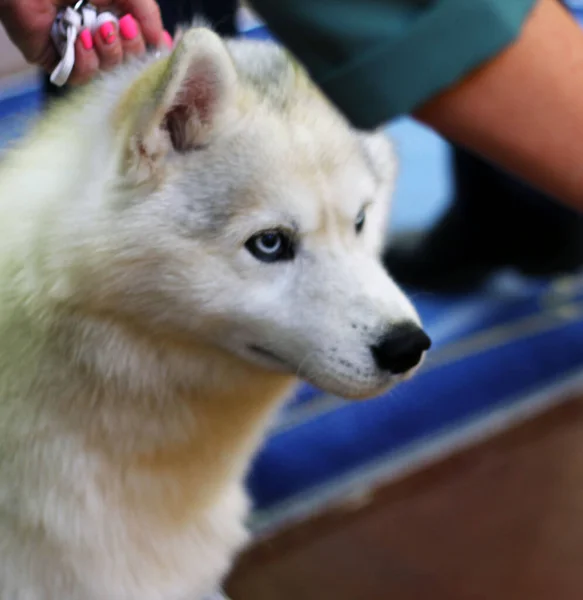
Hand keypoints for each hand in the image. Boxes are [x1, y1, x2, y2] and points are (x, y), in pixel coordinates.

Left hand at [0, 0, 168, 83]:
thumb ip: (147, 12)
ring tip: (95, 30)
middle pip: (131, 65)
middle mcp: (100, 38)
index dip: (148, 47)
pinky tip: (79, 40)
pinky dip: (87, 62)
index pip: (142, 47)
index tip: (152, 40)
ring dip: (108, 53)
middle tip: (118, 26)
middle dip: (130, 48)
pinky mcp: (58, 64)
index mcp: (115, 19)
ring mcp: (79, 53)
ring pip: (110, 74)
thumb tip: (163, 44)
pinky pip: (84, 80)